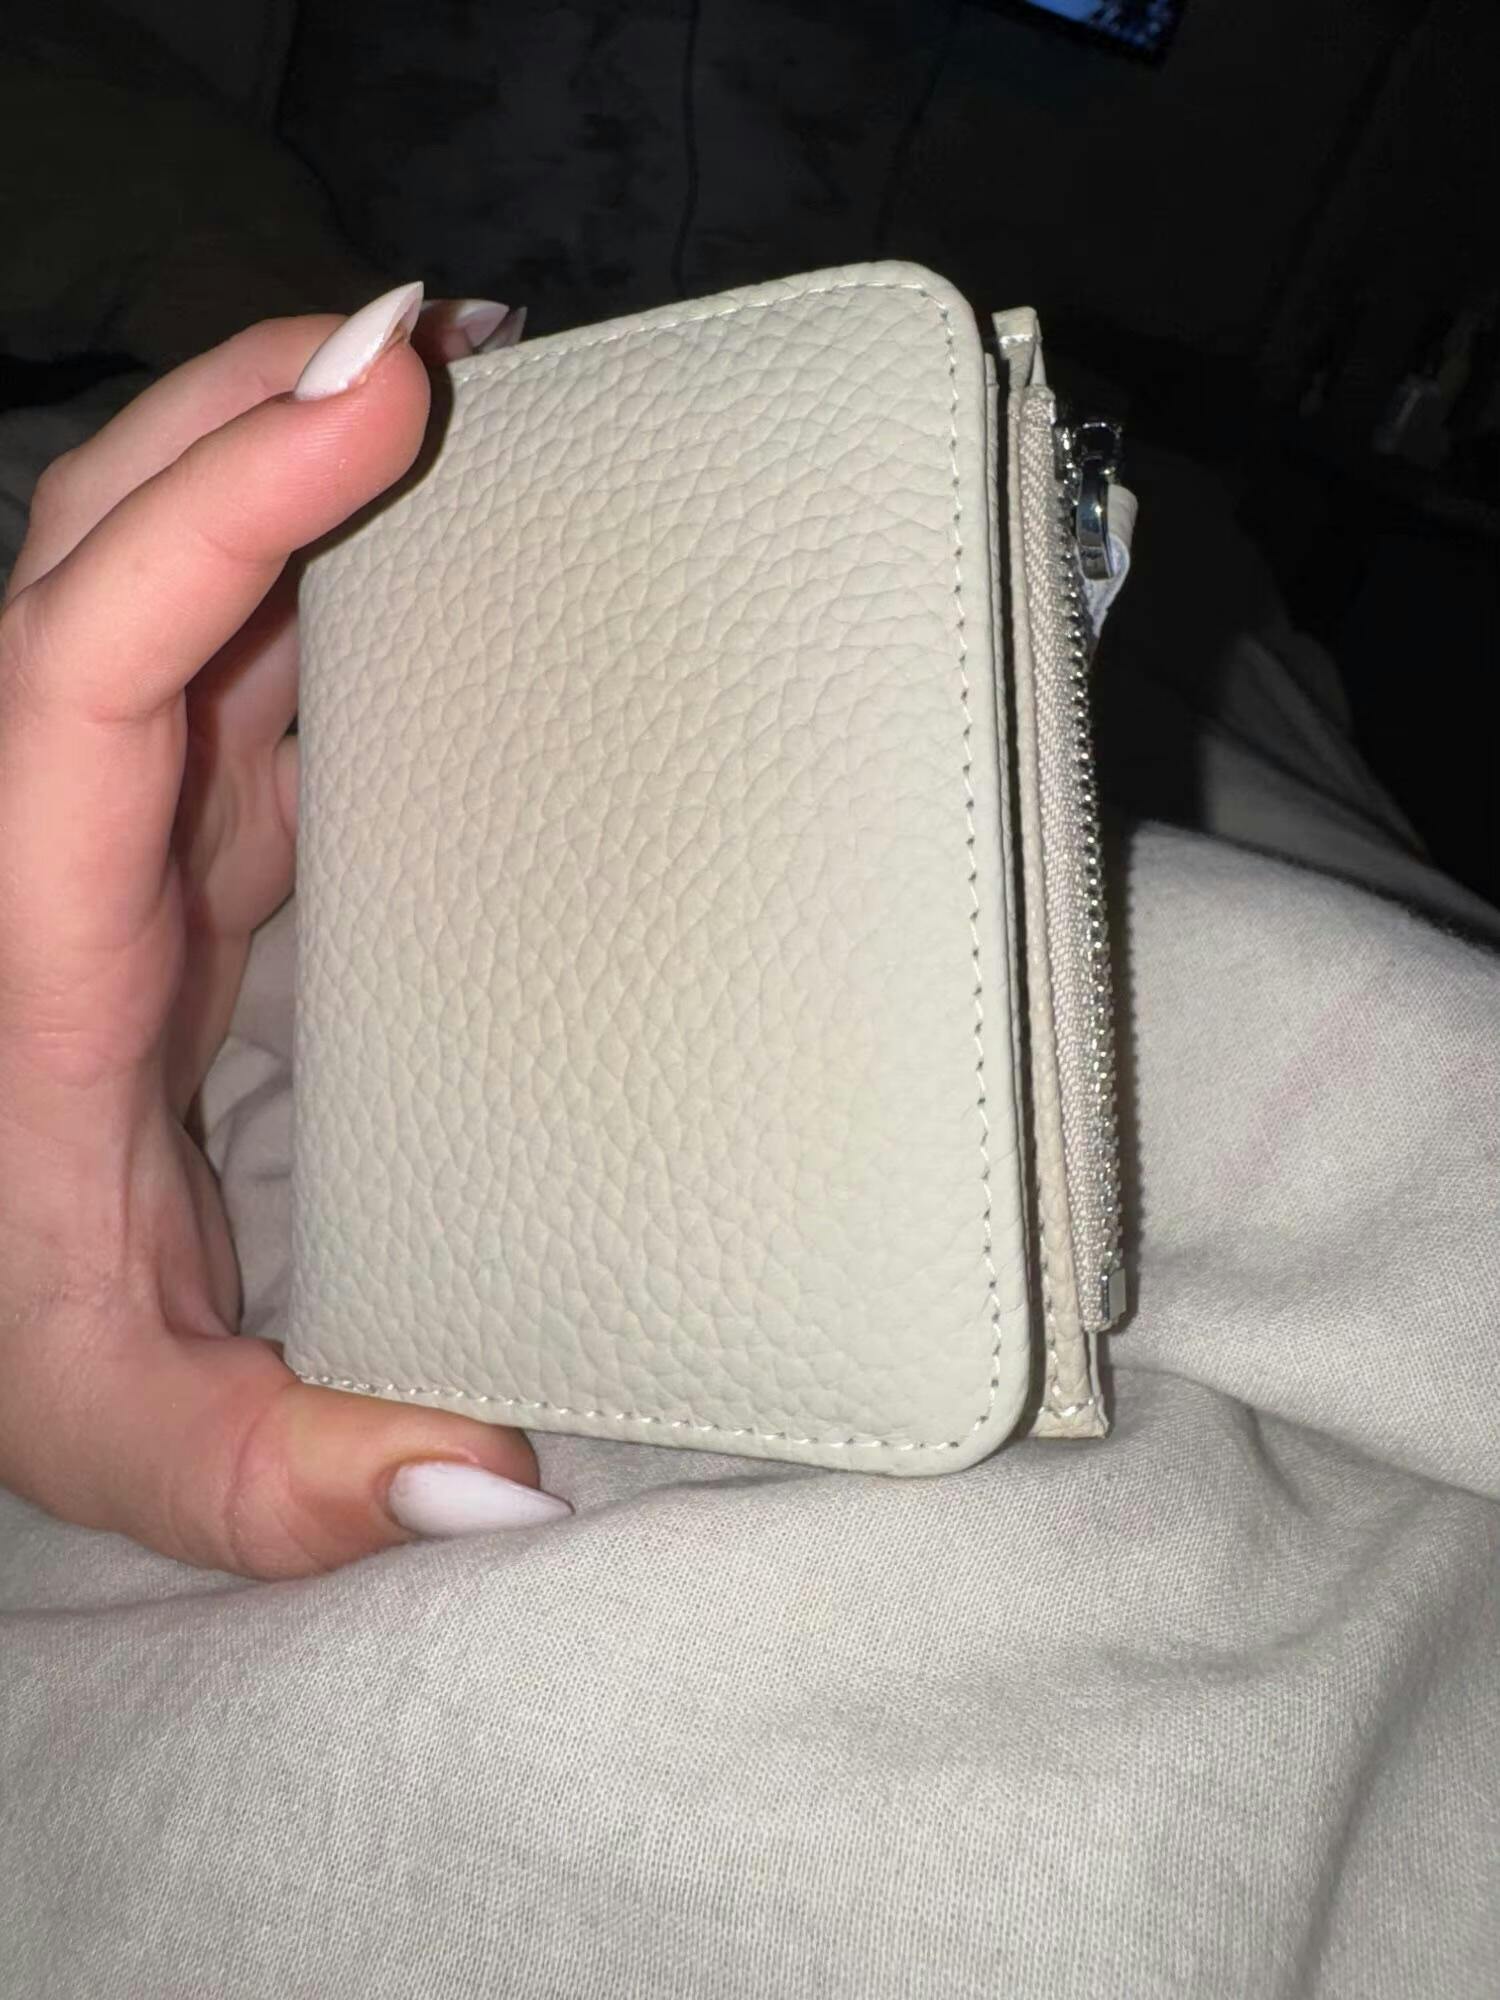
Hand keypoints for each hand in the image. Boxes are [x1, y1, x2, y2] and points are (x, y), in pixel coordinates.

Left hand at [0, 285, 563, 1577]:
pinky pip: (242, 685)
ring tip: (461, 409)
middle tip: (447, 342)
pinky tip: (422, 583)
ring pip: (184, 593)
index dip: (233, 502)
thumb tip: (493, 1473)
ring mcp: (116, 836)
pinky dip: (324, 600)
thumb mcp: (113, 1428)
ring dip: (300, 480)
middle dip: (260, 408)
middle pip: (117, 547)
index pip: (101, 651)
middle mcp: (60, 840)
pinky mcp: (170, 864)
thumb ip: (276, 1479)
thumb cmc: (0, 1327)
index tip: (387, 394)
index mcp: (35, 925)